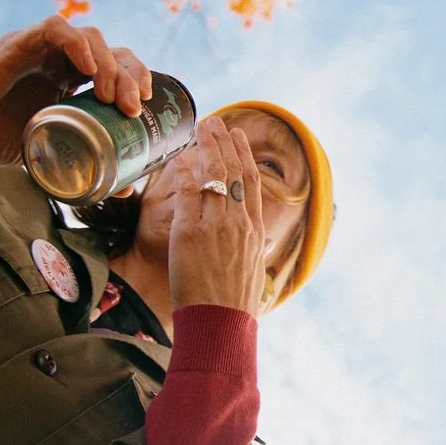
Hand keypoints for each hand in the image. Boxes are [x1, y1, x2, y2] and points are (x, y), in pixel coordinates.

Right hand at [0, 15, 152, 163]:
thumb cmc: (2, 140)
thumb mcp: (53, 155)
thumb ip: (85, 166)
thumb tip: (127, 188)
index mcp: (75, 80)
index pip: (119, 66)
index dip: (138, 78)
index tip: (146, 105)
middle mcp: (62, 60)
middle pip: (111, 50)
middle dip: (129, 75)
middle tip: (133, 106)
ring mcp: (41, 49)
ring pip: (89, 37)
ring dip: (107, 63)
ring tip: (108, 95)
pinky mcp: (17, 44)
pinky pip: (54, 28)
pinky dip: (76, 43)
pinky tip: (87, 68)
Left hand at [167, 117, 266, 314]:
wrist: (221, 323)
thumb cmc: (235, 303)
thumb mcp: (255, 271)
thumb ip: (258, 249)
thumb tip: (266, 241)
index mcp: (253, 230)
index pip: (250, 183)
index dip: (244, 156)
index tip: (238, 137)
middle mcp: (238, 223)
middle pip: (233, 172)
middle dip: (224, 142)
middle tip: (215, 121)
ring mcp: (215, 226)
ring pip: (213, 176)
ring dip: (206, 148)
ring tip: (201, 128)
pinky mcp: (190, 234)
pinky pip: (188, 195)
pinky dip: (184, 174)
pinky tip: (180, 159)